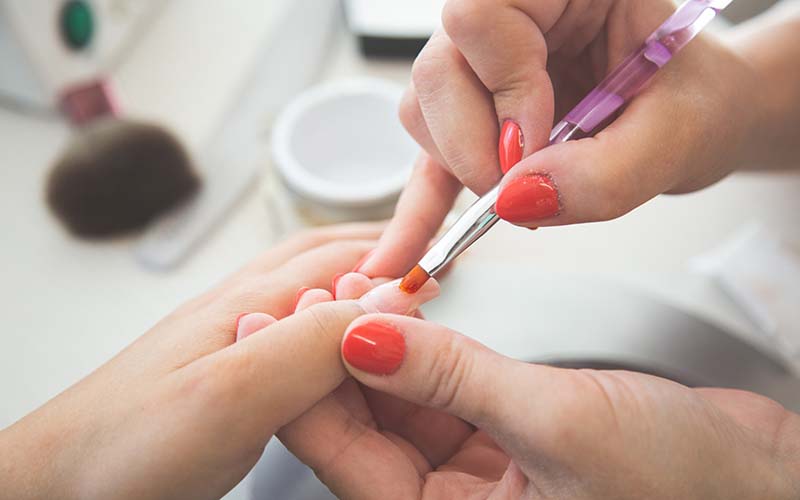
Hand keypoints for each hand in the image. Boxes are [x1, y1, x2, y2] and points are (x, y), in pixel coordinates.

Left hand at [0, 223, 410, 499]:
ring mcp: (227, 339)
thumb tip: (389, 300)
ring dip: (351, 277)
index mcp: (250, 303)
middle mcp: (240, 310)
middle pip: (321, 256)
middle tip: (425, 259)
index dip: (399, 258)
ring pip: (303, 290)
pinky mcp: (221, 374)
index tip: (445, 268)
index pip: (341, 257)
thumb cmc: (127, 445)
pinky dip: (324, 321)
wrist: (57, 486)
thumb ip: (313, 344)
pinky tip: (326, 344)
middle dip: (378, 250)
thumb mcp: (234, 392)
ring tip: (389, 288)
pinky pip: (285, 331)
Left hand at [291, 313, 799, 498]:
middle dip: (342, 363)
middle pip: (370, 432)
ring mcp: (480, 470)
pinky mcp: (504, 434)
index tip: (280, 330)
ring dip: (382, 351)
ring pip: (404, 407)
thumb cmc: (685, 485)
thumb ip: (451, 378)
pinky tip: (405, 315)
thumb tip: (363, 335)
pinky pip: (445, 394)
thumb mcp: (556, 423)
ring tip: (357, 294)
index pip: (355, 461)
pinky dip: (426, 354)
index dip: (311, 393)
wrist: (758, 479)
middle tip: (319, 298)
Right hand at [356, 0, 766, 276]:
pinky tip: (407, 252)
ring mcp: (483, 63)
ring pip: (423, 108)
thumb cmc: (693, 106)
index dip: (500, 85)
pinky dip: (423, 206)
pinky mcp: (473, 112)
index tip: (533, 146)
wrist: (694, 118)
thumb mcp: (672, 139)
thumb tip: (515, 201)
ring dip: (462, 166)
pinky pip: (429, 153)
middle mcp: (512, 13)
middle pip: (438, 67)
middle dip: (471, 143)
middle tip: (517, 189)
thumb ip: (603, 174)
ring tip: (521, 193)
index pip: (483, 12)